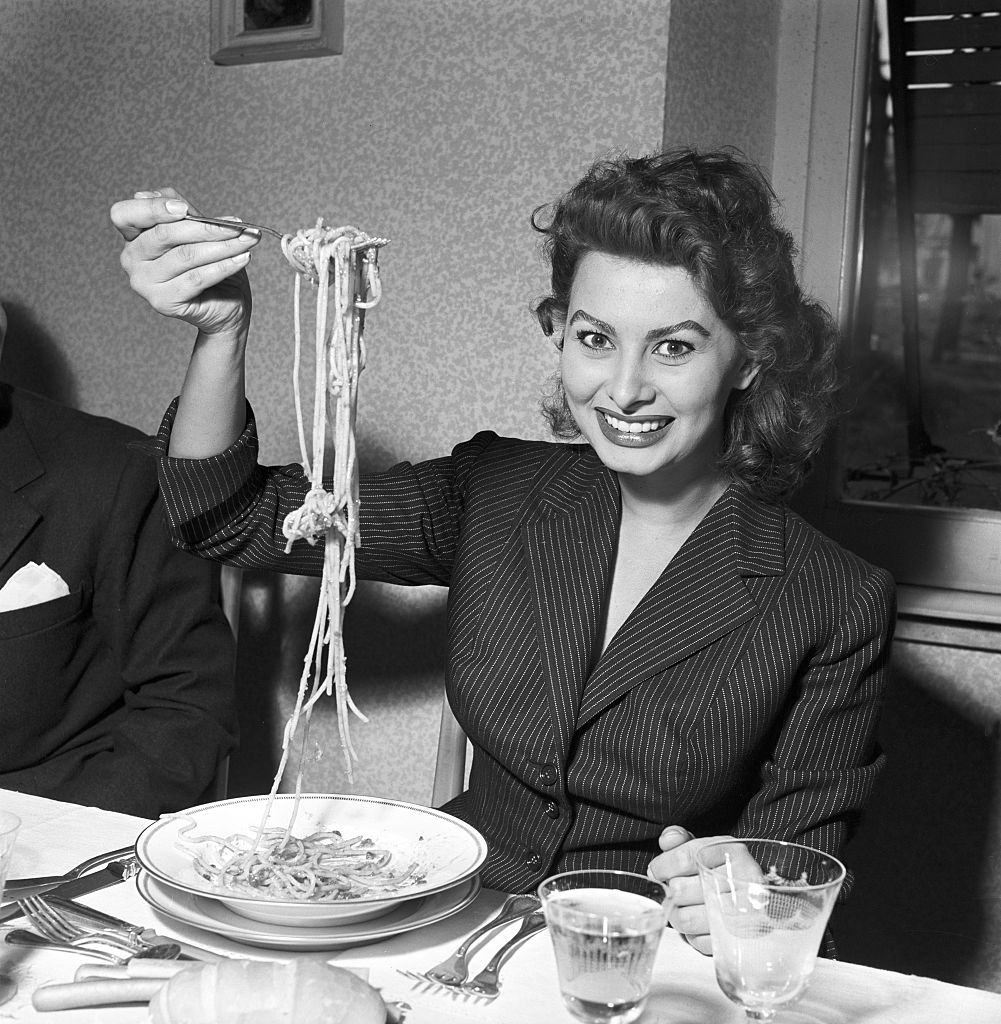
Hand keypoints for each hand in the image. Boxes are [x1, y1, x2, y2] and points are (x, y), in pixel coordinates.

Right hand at [110, 188, 258, 340]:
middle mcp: (131, 260)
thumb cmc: (210, 264)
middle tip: (238, 225)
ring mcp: (144, 283)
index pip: (123, 214)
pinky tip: (243, 258)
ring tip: (248, 239)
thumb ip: (180, 212)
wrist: (226, 306)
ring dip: (223, 246)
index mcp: (133, 237)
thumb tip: (159, 196)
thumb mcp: (197, 232)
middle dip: (207, 227)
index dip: (152, 208)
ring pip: (186, 256)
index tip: (185, 208)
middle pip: (164, 234)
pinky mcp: (163, 302)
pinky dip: (224, 266)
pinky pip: (197, 278)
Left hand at [647, 826, 735, 955]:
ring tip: (683, 908)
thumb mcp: (708, 849)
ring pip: (686, 919)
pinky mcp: (740, 939)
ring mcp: (742, 912)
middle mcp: (740, 879)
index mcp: (730, 852)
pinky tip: (699, 925)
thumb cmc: (726, 873)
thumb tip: (668, 840)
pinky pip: (700, 942)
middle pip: (680, 889)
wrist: (759, 899)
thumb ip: (682, 841)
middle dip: (670, 892)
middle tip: (673, 892)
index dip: (662, 866)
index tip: (656, 871)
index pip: (684, 858)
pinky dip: (692, 936)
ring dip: (677, 915)